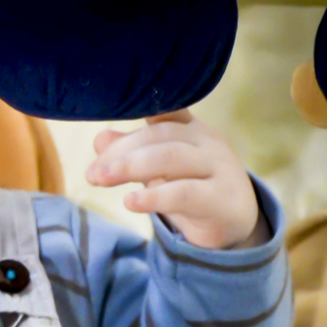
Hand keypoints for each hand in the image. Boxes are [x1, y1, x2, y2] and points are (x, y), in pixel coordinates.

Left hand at [85, 109, 268, 249]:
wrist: (235, 222)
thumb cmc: (191, 187)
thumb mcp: (158, 169)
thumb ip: (132, 153)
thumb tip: (99, 139)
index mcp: (189, 128)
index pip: (164, 108)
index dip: (138, 105)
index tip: (107, 108)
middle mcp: (206, 141)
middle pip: (160, 135)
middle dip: (120, 151)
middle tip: (92, 173)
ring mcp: (217, 167)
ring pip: (171, 157)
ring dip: (130, 166)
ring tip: (100, 179)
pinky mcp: (221, 198)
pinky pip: (185, 193)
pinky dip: (154, 197)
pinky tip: (130, 202)